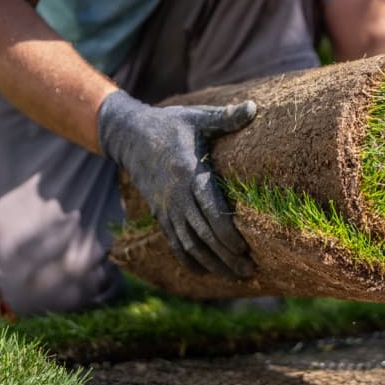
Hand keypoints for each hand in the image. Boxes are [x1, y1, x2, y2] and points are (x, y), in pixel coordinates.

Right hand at [98, 90, 256, 279]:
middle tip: (249, 270)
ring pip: (189, 245)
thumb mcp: (197, 118)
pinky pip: (174, 244)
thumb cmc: (170, 126)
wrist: (130, 137)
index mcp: (189, 174)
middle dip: (226, 256)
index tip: (245, 248)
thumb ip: (225, 118)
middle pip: (203, 235)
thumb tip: (254, 108)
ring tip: (236, 276)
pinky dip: (189, 261)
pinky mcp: (160, 215)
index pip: (210, 211)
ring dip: (212, 264)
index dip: (227, 233)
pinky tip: (206, 273)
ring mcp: (167, 209)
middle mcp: (177, 197)